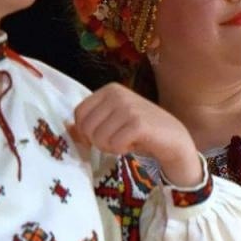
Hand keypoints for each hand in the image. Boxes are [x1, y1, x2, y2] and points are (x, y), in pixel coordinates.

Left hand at [70, 84, 202, 184]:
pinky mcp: (138, 123)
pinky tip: (135, 145)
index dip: (87, 132)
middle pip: (86, 127)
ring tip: (128, 141)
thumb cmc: (142, 132)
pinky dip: (122, 150)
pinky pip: (114, 144)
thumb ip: (90, 123)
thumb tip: (66, 129)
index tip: (105, 136)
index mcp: (109, 90)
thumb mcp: (113, 123)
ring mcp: (128, 107)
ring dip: (111, 147)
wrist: (174, 140)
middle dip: (99, 141)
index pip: (79, 114)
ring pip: (98, 137)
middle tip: (118, 140)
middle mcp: (117, 94)